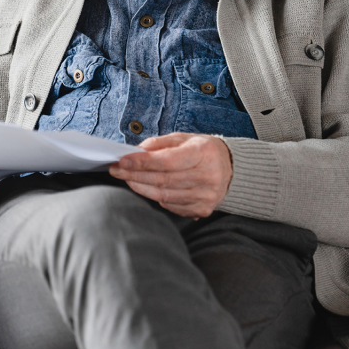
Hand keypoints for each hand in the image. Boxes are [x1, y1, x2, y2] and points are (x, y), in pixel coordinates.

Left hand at [108, 133, 232, 218]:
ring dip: (140, 187)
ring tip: (126, 178)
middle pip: (162, 180)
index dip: (142, 162)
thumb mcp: (185, 138)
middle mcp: (208, 177)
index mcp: (204, 153)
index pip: (167, 161)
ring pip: (163, 196)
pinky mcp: (202, 209)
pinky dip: (154, 196)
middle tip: (116, 170)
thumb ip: (160, 143)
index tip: (122, 160)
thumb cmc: (203, 151)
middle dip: (135, 175)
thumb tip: (137, 151)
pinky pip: (170, 205)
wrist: (231, 170)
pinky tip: (145, 188)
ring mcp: (206, 196)